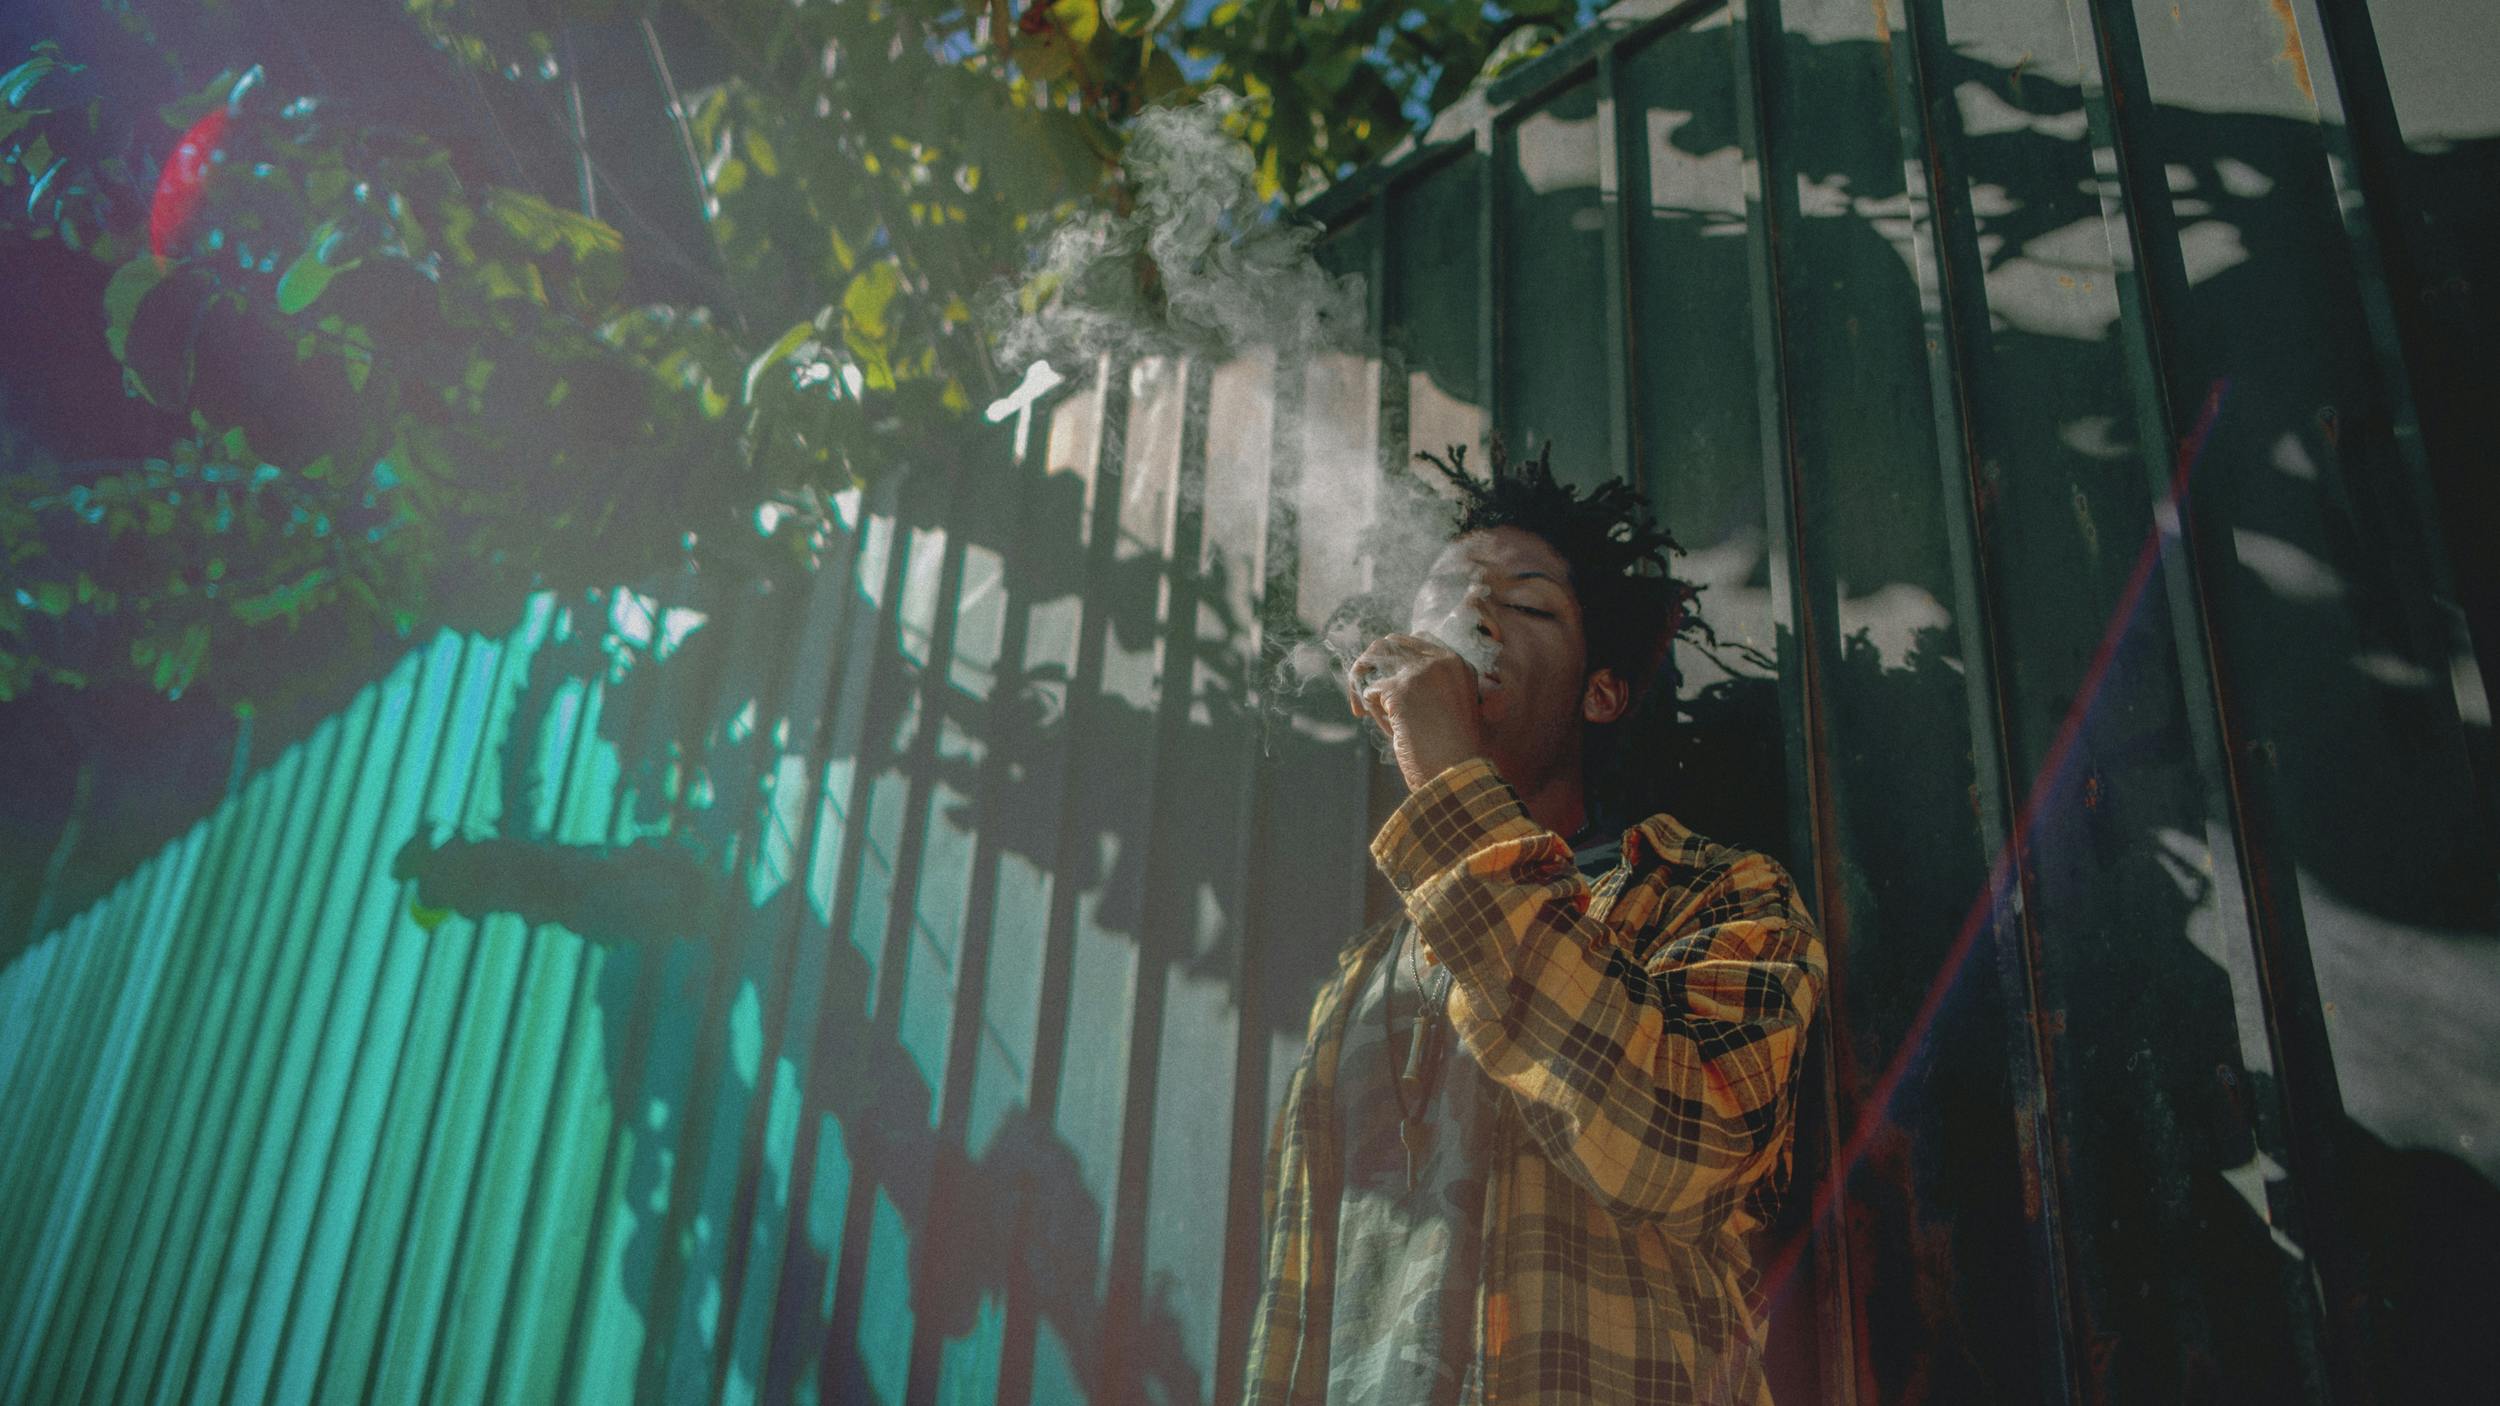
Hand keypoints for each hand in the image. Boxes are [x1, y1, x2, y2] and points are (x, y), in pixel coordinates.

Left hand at [1347, 632, 1490, 790]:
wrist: (1456, 775)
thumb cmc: (1453, 753)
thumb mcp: (1452, 711)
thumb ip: (1429, 689)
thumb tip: (1384, 681)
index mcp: (1457, 664)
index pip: (1414, 641)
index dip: (1392, 660)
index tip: (1384, 683)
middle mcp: (1441, 661)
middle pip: (1389, 644)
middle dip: (1370, 664)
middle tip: (1364, 693)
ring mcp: (1420, 673)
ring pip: (1373, 659)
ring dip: (1360, 679)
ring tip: (1361, 707)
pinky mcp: (1400, 689)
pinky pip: (1369, 690)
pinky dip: (1368, 707)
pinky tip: (1381, 726)